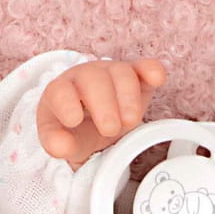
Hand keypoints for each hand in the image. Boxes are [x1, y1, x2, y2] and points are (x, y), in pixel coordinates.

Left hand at [36, 58, 167, 166]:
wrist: (93, 122)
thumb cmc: (75, 130)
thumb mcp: (63, 142)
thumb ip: (57, 145)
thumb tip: (60, 147)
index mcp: (60, 92)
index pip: (59, 91)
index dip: (66, 103)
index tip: (73, 121)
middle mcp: (85, 76)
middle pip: (94, 79)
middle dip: (104, 104)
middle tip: (109, 129)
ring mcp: (110, 73)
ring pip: (121, 73)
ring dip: (128, 97)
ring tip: (130, 121)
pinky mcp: (135, 75)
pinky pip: (144, 67)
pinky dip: (151, 70)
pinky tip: (157, 79)